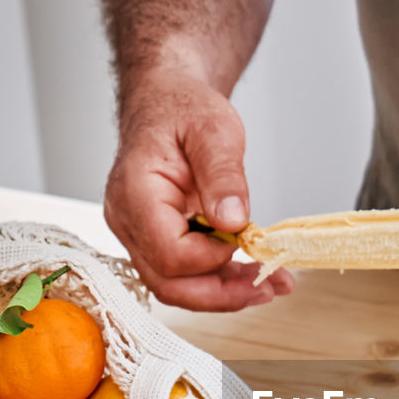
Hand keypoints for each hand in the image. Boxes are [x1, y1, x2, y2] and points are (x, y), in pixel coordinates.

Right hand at [104, 70, 293, 310]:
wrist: (166, 103)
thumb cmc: (182, 110)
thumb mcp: (214, 130)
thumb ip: (223, 175)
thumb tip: (233, 222)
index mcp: (134, 192)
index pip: (169, 253)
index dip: (211, 258)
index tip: (245, 240)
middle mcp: (128, 221)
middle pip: (168, 283)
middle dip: (222, 294)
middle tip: (270, 287)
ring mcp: (137, 235)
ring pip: (176, 286)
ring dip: (224, 293)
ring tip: (270, 284)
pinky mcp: (154, 241)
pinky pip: (183, 274)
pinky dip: (218, 280)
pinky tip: (251, 276)